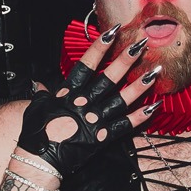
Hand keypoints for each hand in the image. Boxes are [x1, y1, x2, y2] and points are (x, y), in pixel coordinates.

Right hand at [15, 25, 159, 173]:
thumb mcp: (36, 108)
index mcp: (69, 93)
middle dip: (125, 60)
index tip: (111, 32)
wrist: (39, 158)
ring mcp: (95, 119)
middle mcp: (84, 103)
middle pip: (108, 77)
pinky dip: (140, 117)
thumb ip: (41, 94)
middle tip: (141, 45)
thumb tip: (38, 85)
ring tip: (154, 72)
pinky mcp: (102, 137)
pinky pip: (124, 125)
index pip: (86, 64)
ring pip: (121, 99)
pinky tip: (154, 106)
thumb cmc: (36, 133)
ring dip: (139, 85)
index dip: (99, 47)